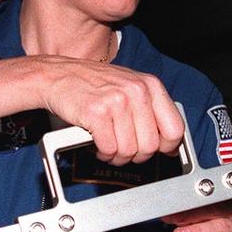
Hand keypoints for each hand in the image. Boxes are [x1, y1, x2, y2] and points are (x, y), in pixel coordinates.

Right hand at [35, 57, 184, 165]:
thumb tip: (171, 142)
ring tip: (108, 145)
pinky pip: (109, 149)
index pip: (175, 129)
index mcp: (150, 85)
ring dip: (117, 156)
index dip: (166, 146)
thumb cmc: (92, 84)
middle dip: (136, 155)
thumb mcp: (130, 87)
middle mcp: (137, 91)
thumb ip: (151, 110)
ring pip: (129, 151)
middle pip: (151, 146)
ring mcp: (117, 101)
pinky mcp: (97, 113)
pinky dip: (102, 153)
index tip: (158, 150)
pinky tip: (97, 143)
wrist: (57, 75)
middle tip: (124, 149)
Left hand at [162, 200, 231, 231]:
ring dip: (198, 231)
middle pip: (215, 211)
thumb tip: (170, 215)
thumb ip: (187, 220)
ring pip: (221, 227)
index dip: (187, 207)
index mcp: (226, 203)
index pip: (206, 202)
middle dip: (192, 216)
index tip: (172, 212)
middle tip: (176, 222)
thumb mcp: (200, 227)